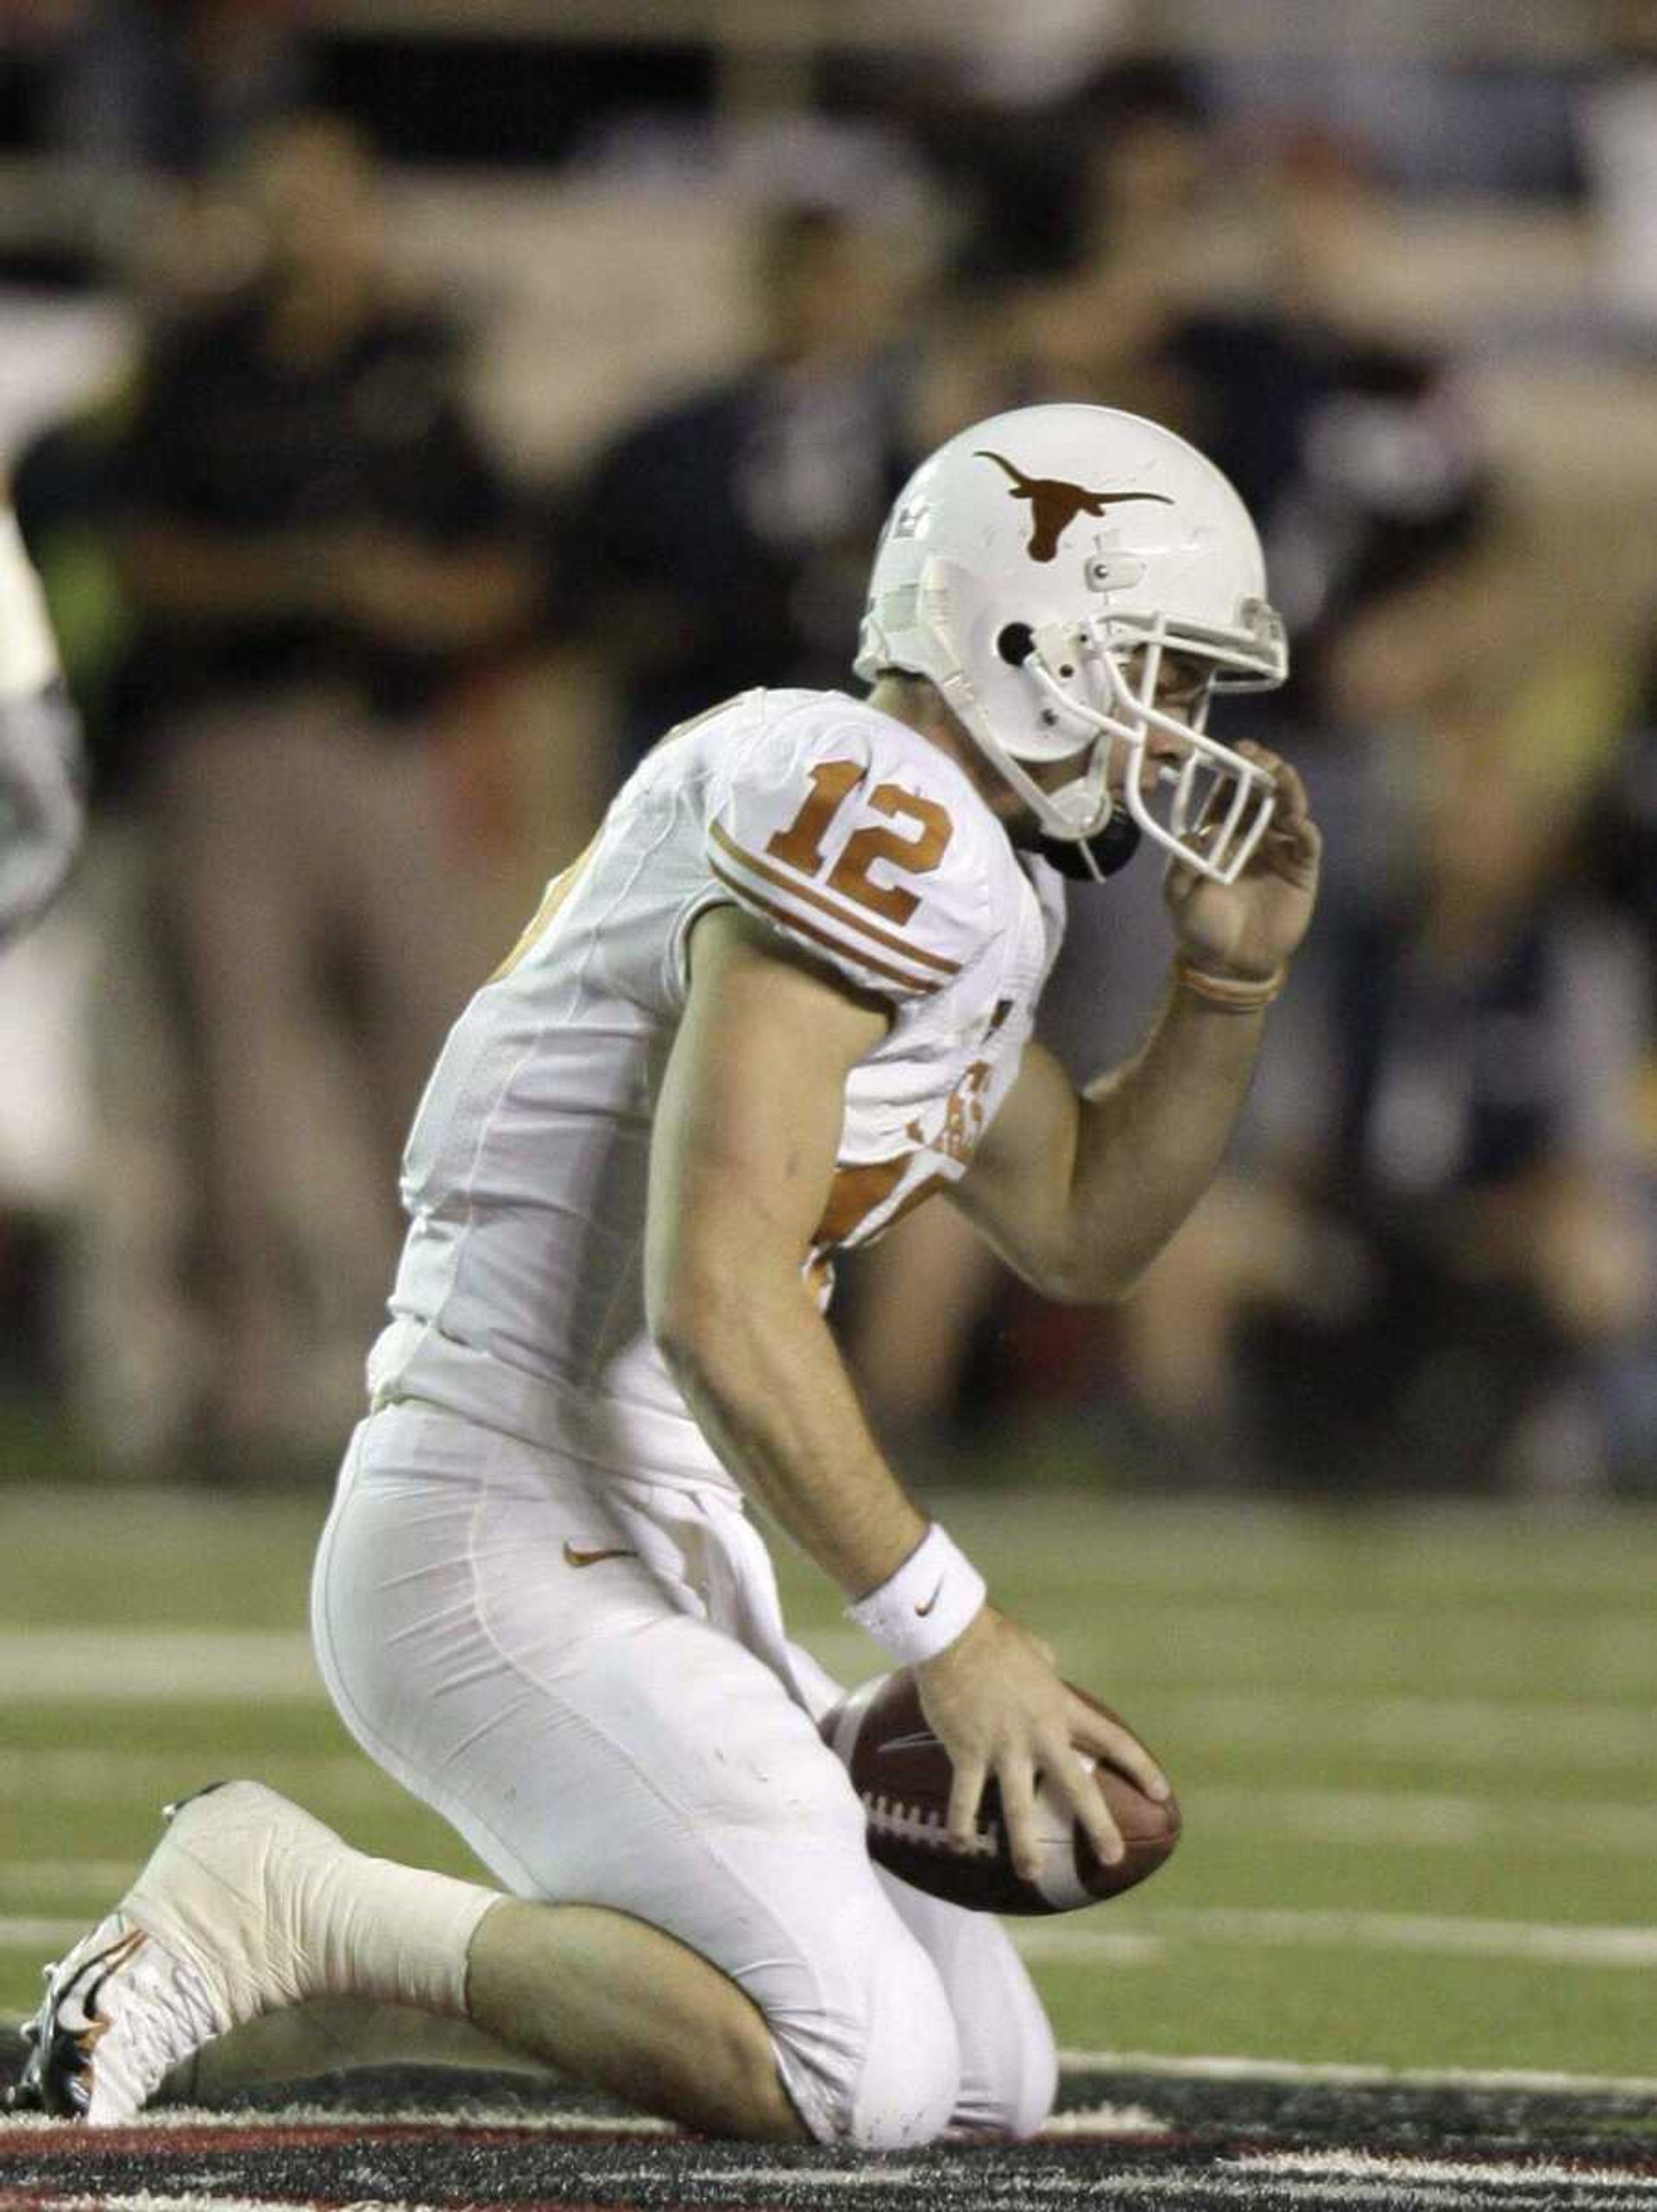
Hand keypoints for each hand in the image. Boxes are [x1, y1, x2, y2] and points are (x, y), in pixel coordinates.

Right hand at [914, 1606, 1170, 1880]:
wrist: (954, 1636)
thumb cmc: (994, 1638)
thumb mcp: (1035, 1651)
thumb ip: (1047, 1667)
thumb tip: (1048, 1665)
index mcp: (1061, 1707)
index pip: (1113, 1741)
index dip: (1141, 1768)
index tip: (1162, 1794)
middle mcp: (1040, 1734)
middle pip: (1076, 1787)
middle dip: (1098, 1826)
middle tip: (1113, 1857)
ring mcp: (1004, 1747)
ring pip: (1020, 1805)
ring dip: (1026, 1844)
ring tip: (1032, 1873)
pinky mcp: (968, 1752)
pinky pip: (965, 1797)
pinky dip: (962, 1823)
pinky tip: (960, 1845)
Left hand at [1164, 741, 1321, 982]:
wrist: (1227, 963)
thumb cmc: (1199, 926)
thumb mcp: (1178, 894)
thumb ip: (1182, 864)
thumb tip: (1193, 834)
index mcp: (1221, 832)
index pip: (1229, 791)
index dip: (1233, 769)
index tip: (1233, 750)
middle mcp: (1253, 834)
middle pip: (1263, 792)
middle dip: (1264, 769)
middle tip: (1260, 756)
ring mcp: (1280, 850)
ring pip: (1289, 809)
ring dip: (1288, 789)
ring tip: (1282, 775)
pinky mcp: (1301, 871)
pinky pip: (1307, 844)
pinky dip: (1304, 830)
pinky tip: (1296, 821)